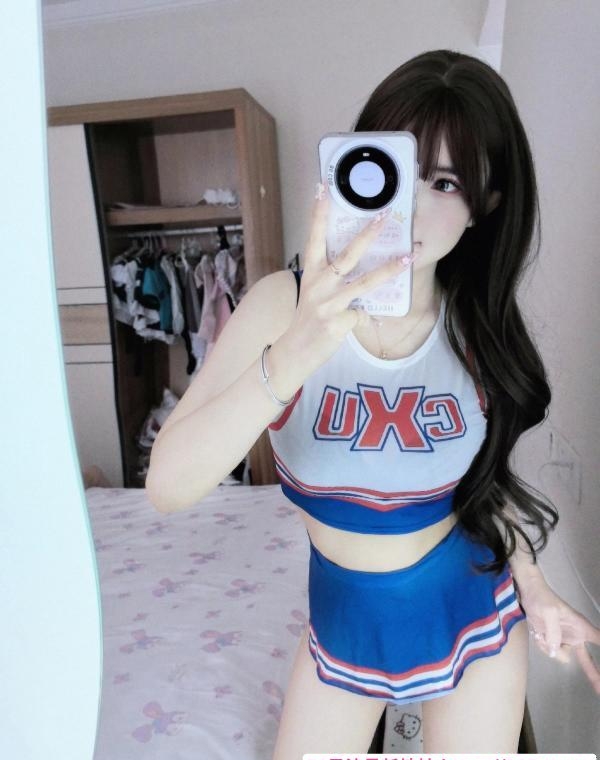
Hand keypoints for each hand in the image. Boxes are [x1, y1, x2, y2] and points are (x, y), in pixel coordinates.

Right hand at [283, 184, 417, 373]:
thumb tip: (361, 268)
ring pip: (364, 282)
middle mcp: (318, 284)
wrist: (294, 353)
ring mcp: (328, 303)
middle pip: (347, 254)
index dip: (319, 212)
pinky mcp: (337, 322)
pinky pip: (363, 316)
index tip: (323, 186)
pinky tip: (373, 322)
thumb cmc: (307, 320)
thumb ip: (332, 279)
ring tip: (409, 257)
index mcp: (310, 273)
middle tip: (385, 214)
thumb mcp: (314, 294)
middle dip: (368, 234)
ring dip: (389, 269)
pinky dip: (369, 319)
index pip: (314, 237)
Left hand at [519, 574, 599, 693]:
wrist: (529, 596)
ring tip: (542, 630)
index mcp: (581, 627)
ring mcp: (565, 642)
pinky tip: (538, 633)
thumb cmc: (544, 600)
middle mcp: (576, 637)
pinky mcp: (554, 644)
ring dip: (550, 647)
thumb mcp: (549, 612)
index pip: (599, 640)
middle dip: (595, 676)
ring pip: (562, 657)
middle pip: (588, 660)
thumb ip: (554, 632)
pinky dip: (542, 644)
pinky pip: (550, 652)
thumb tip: (557, 651)